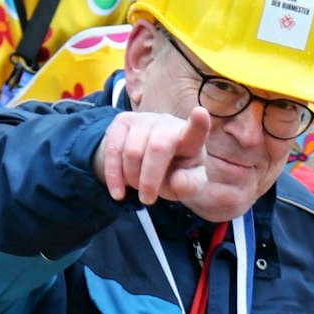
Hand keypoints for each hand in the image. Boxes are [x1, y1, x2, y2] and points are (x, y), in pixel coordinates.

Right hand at [93, 108, 214, 206]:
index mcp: (190, 139)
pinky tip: (118, 192)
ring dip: (132, 177)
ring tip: (137, 187)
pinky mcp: (122, 123)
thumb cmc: (173, 173)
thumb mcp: (186, 185)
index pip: (196, 130)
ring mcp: (143, 120)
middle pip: (157, 148)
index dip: (198, 123)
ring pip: (132, 150)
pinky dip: (113, 176)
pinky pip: (113, 149)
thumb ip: (190, 185)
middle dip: (150, 179)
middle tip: (147, 199)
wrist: (145, 164)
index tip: (200, 114)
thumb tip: (178, 179)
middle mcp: (167, 124)